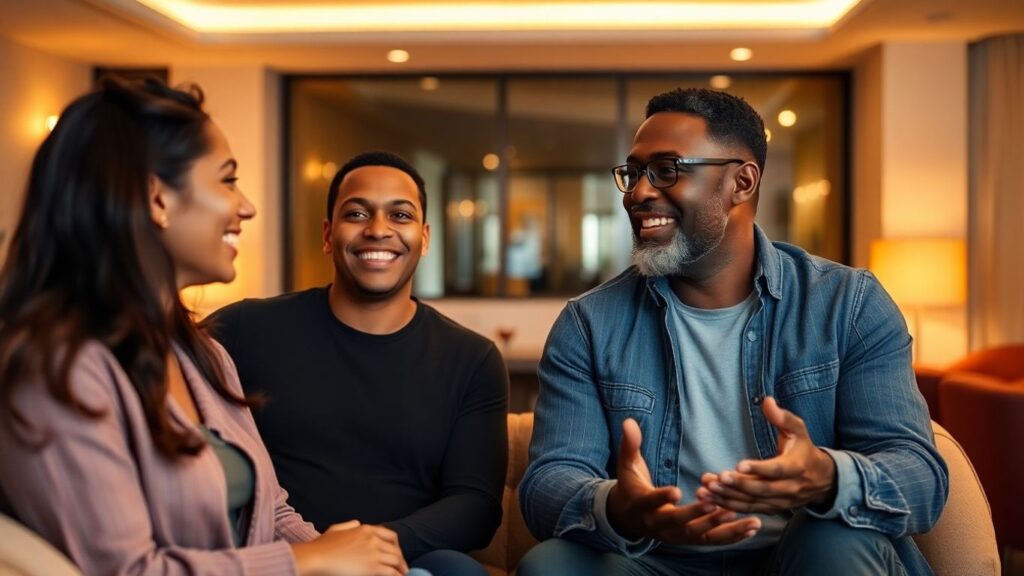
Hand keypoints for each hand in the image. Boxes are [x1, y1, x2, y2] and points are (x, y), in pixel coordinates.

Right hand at [292, 520, 407, 575]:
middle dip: (400, 559)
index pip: (390, 535)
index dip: (396, 545)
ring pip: (396, 561)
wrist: (317, 557)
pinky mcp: (373, 568)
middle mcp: (373, 539)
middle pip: (395, 549)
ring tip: (403, 575)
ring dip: (401, 569)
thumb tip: (356, 523)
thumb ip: (349, 526)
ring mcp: (374, 553)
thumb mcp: (336, 529)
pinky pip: (391, 572)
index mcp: (366, 529)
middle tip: (403, 567)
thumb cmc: (322, 546)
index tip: (397, 552)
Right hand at [607, 418, 760, 545]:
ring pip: (700, 536)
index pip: (651, 502)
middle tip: (720, 506)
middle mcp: (658, 524)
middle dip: (699, 515)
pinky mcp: (688, 539)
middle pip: (679, 523)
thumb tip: (629, 422)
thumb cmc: (631, 485)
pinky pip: (710, 541)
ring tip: (748, 521)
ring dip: (724, 529)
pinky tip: (751, 528)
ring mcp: (674, 535)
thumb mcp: (627, 465)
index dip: (662, 497)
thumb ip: (630, 444)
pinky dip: (731, 536)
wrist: (628, 517)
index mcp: (642, 505)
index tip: (677, 490)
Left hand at [696, 397, 835, 514]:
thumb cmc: (804, 450)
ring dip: (729, 497)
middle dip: (739, 485)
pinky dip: (729, 506)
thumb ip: (783, 417)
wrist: (821, 480)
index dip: (758, 469)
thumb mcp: (798, 431)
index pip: (777, 470)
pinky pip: (749, 509)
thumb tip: (767, 401)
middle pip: (762, 490)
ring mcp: (780, 502)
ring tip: (707, 489)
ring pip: (753, 502)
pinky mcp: (771, 509)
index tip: (738, 465)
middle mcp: (789, 488)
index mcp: (796, 467)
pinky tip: (711, 499)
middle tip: (717, 478)